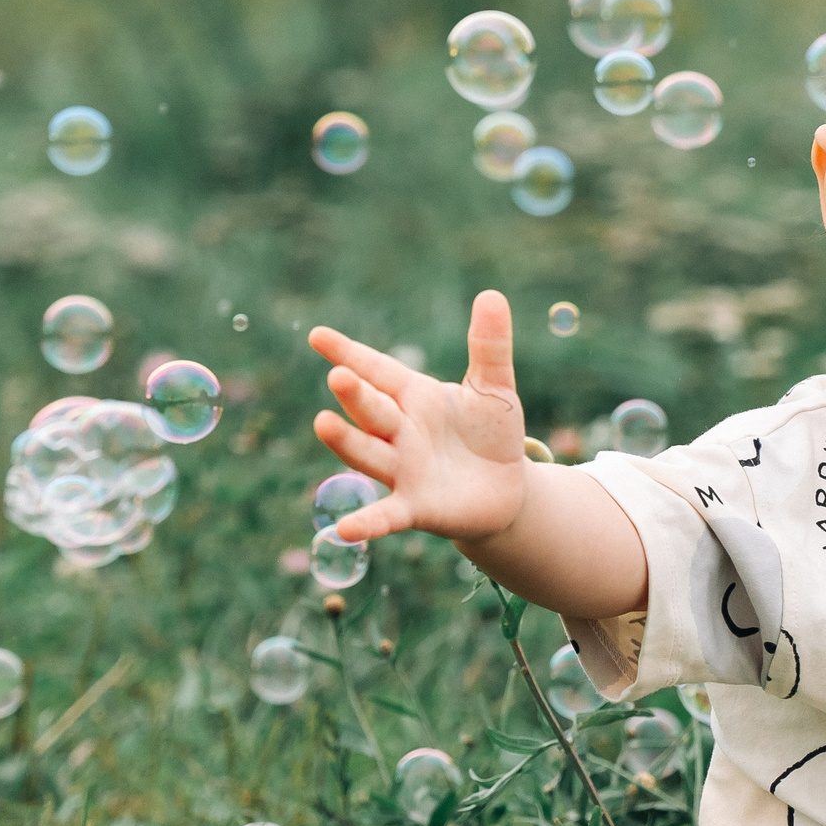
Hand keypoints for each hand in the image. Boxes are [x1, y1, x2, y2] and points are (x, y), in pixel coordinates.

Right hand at [308, 290, 529, 544]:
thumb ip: (489, 346)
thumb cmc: (491, 433)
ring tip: (323, 424)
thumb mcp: (494, 388)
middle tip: (340, 375)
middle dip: (356, 395)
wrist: (507, 488)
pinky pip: (386, 515)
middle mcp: (400, 431)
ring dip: (347, 442)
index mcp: (413, 396)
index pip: (377, 370)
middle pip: (373, 409)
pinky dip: (367, 523)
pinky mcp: (415, 507)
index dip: (349, 353)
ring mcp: (403, 470)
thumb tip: (492, 295)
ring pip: (369, 453)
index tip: (318, 336)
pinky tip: (344, 530)